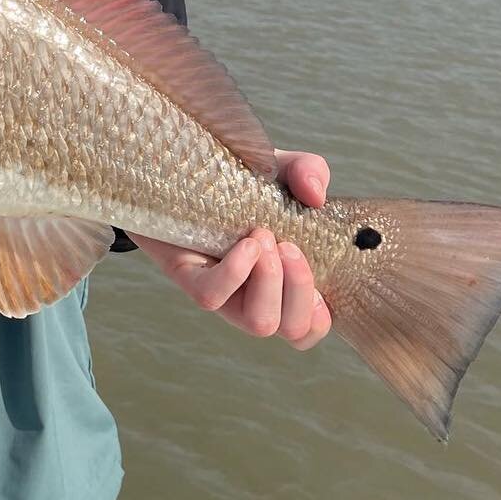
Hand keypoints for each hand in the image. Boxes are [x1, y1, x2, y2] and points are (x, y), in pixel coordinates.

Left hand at [129, 150, 332, 347]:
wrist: (178, 169)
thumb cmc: (238, 179)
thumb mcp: (280, 169)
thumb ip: (309, 172)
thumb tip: (315, 196)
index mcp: (281, 281)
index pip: (307, 329)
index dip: (319, 316)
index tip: (322, 276)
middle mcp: (252, 294)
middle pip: (293, 330)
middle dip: (301, 289)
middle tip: (288, 245)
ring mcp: (220, 291)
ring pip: (259, 323)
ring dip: (272, 282)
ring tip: (263, 238)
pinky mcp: (187, 277)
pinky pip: (212, 298)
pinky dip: (237, 272)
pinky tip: (244, 244)